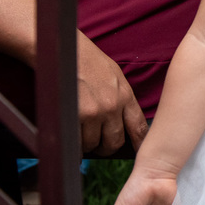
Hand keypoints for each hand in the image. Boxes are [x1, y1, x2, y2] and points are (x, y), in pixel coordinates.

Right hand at [77, 36, 148, 154]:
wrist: (64, 51)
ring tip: (81, 134)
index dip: (139, 144)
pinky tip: (70, 137)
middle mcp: (112, 106)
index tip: (138, 152)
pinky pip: (75, 142)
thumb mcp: (115, 77)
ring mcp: (93, 112)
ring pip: (92, 145)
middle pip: (114, 143)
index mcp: (125, 96)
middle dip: (106, 147)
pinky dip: (72, 144)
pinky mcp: (73, 116)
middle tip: (98, 144)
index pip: (138, 128)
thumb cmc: (89, 62)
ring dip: (86, 145)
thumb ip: (121, 99)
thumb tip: (124, 123)